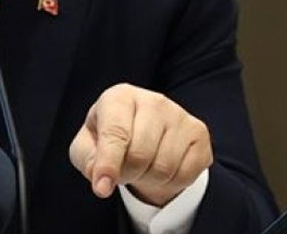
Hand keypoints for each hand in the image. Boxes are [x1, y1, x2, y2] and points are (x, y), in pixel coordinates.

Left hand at [68, 84, 212, 207]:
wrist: (143, 132)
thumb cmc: (111, 138)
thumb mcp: (88, 146)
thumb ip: (88, 160)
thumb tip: (101, 179)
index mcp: (120, 97)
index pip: (115, 133)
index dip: (108, 164)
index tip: (102, 188)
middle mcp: (152, 100)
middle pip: (140, 155)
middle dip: (127, 174)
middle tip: (123, 171)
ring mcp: (179, 114)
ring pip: (164, 167)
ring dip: (149, 179)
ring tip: (142, 167)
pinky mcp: (198, 132)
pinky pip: (186, 173)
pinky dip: (171, 182)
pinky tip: (162, 168)